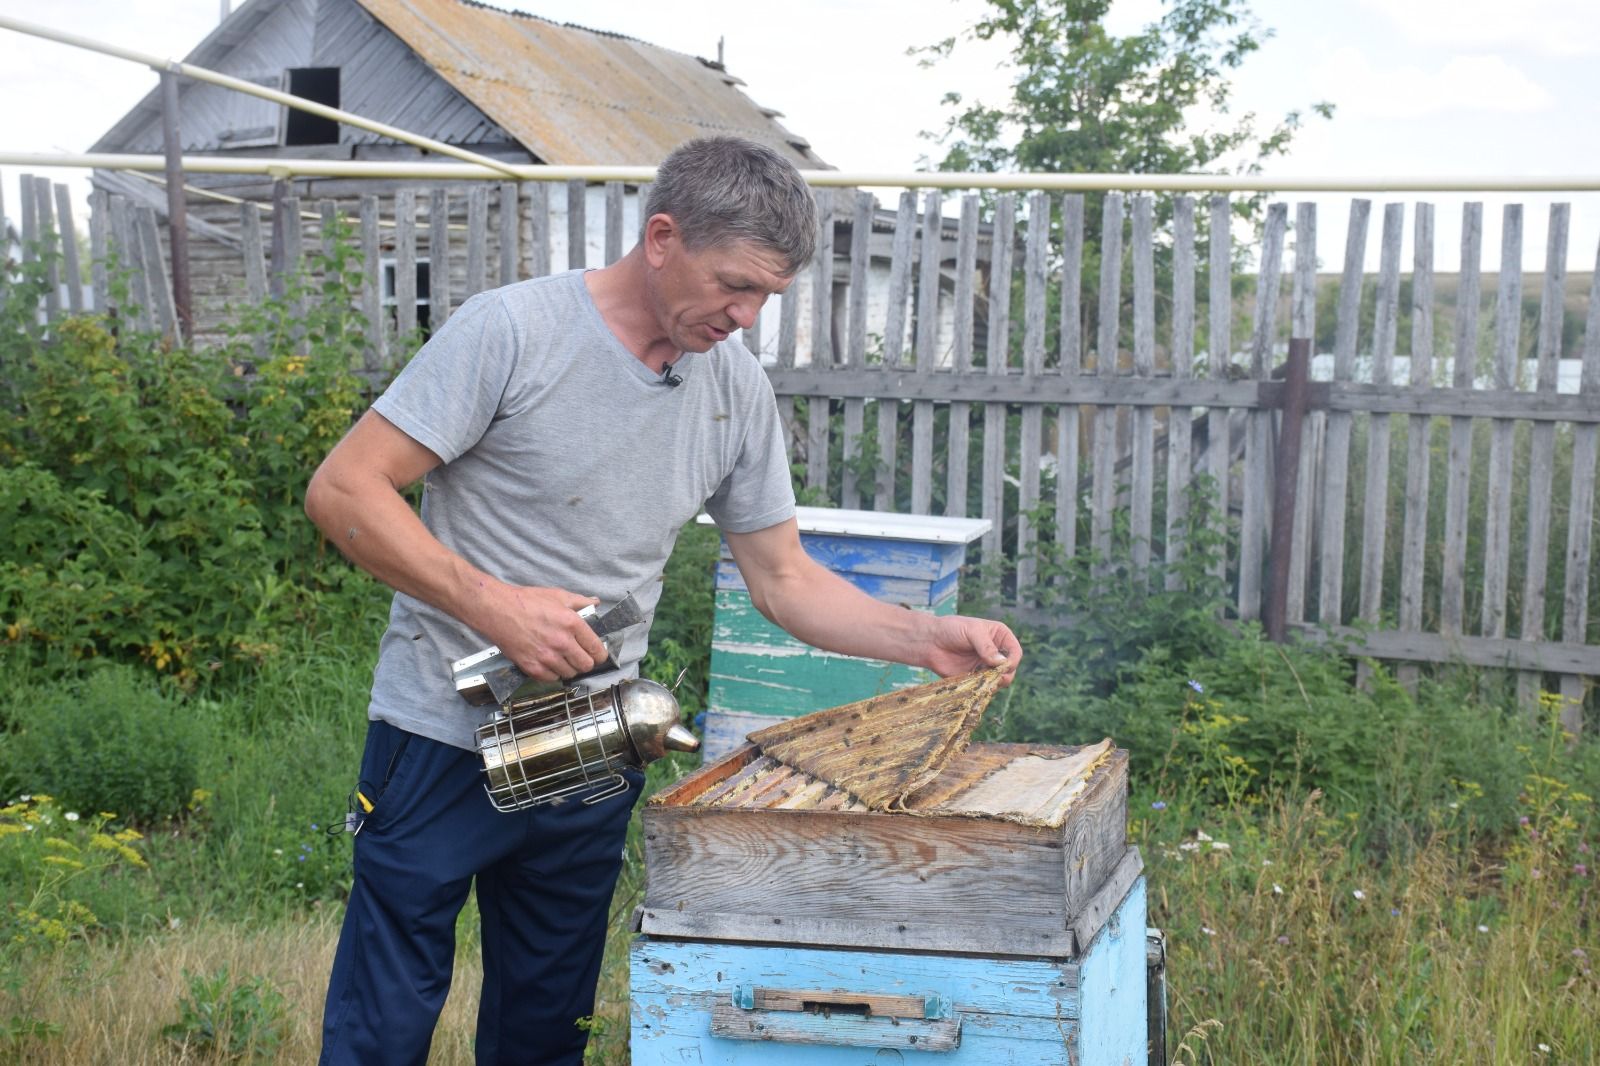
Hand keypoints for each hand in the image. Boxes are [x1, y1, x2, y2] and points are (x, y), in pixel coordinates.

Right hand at [476, 585, 607, 681]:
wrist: (497, 610)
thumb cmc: (526, 601)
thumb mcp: (557, 595)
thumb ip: (580, 601)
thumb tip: (595, 602)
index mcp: (572, 623)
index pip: (596, 648)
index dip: (600, 653)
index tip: (597, 654)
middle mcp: (562, 642)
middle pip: (586, 665)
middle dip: (585, 662)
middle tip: (579, 656)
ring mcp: (546, 657)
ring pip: (570, 674)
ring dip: (569, 668)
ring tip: (562, 658)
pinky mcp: (532, 667)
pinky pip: (552, 679)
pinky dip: (553, 673)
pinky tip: (549, 662)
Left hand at [922, 615, 1022, 685]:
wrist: (930, 642)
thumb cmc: (950, 629)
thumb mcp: (971, 631)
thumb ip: (986, 646)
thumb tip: (1001, 662)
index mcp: (999, 637)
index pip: (1015, 652)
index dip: (1012, 661)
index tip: (1003, 666)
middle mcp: (996, 653)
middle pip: (1010, 670)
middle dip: (1004, 675)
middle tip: (992, 676)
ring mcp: (986, 667)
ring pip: (1000, 681)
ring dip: (993, 683)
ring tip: (979, 679)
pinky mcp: (975, 679)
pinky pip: (984, 688)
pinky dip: (981, 688)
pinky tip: (972, 684)